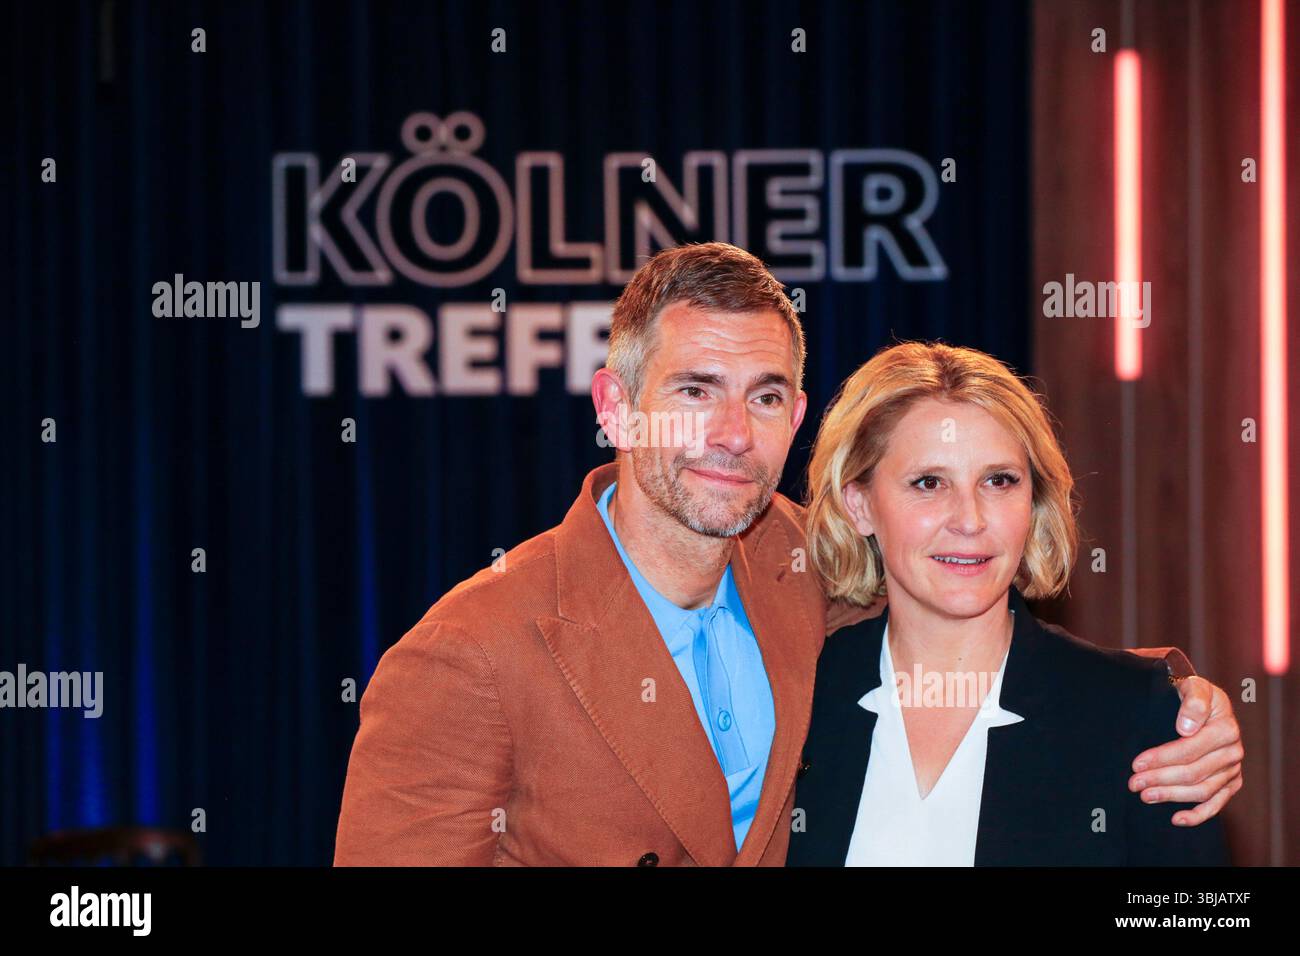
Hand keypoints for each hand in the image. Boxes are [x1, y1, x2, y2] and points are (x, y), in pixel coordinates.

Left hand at [1128, 675, 1243, 825]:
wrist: (1204, 702)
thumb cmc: (1194, 694)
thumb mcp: (1194, 686)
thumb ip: (1192, 701)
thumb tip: (1186, 728)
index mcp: (1225, 728)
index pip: (1189, 750)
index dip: (1162, 759)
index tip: (1136, 764)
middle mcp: (1233, 751)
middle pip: (1194, 773)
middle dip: (1160, 779)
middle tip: (1133, 784)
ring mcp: (1232, 769)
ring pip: (1202, 790)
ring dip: (1172, 796)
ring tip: (1145, 796)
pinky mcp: (1230, 782)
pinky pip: (1217, 803)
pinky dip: (1198, 815)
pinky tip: (1177, 819)